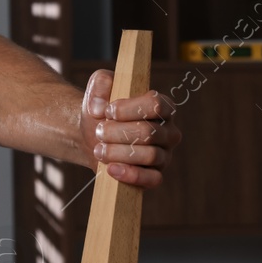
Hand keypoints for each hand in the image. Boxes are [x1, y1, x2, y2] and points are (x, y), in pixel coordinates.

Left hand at [79, 69, 179, 188]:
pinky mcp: (155, 175)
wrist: (93, 138)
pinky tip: (111, 169)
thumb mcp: (98, 89)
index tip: (107, 111)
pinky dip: (131, 175)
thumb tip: (100, 107)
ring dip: (117, 152)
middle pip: (149, 132)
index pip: (155, 104)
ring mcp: (164, 155)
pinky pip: (153, 179)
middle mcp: (169, 131)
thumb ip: (101, 83)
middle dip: (117, 132)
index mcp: (162, 106)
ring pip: (149, 155)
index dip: (128, 109)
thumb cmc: (102, 111)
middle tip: (99, 132)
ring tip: (99, 149)